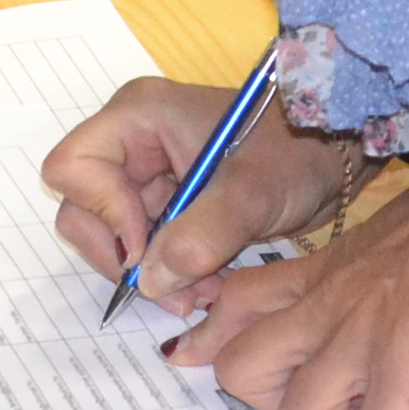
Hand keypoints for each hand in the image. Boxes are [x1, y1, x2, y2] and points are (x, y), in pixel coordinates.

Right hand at [45, 76, 359, 311]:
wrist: (335, 155)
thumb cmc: (296, 152)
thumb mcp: (251, 193)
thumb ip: (199, 236)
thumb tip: (149, 282)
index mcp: (137, 117)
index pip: (73, 167)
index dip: (100, 212)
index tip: (146, 248)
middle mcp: (132, 145)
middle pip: (83, 210)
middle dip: (126, 258)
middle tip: (175, 291)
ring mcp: (148, 178)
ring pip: (115, 239)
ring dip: (152, 275)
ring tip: (202, 292)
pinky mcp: (168, 208)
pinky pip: (147, 252)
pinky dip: (170, 277)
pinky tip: (207, 285)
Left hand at [165, 184, 408, 409]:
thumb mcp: (382, 238)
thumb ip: (359, 273)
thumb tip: (376, 304)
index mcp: (317, 273)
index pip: (232, 303)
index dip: (216, 341)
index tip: (220, 362)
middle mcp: (323, 307)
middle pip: (241, 374)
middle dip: (279, 404)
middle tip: (339, 397)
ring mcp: (356, 337)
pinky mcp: (400, 364)